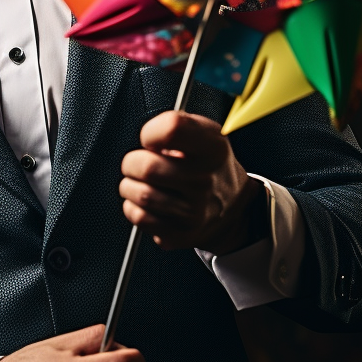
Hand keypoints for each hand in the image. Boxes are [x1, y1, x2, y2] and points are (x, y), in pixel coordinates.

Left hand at [119, 111, 263, 254]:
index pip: (172, 129)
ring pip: (140, 194)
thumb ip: (175, 126)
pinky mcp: (180, 234)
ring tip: (144, 183)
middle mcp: (206, 181)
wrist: (229, 205)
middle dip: (133, 162)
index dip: (151, 132)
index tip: (151, 139)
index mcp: (214, 149)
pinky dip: (134, 207)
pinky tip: (147, 202)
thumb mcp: (204, 133)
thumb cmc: (206, 164)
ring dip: (131, 185)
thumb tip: (148, 140)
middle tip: (139, 163)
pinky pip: (139, 217)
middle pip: (147, 167)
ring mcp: (194, 212)